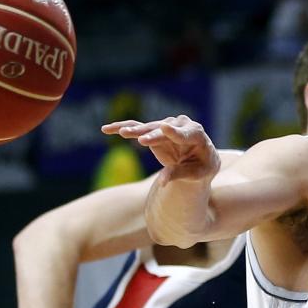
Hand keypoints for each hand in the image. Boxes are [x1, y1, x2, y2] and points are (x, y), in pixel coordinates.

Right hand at [102, 115, 219, 183]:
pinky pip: (136, 127)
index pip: (184, 133)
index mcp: (196, 134)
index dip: (174, 132)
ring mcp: (165, 126)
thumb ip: (179, 175)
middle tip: (141, 140)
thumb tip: (161, 182)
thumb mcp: (196, 174)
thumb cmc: (201, 167)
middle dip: (153, 135)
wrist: (199, 159)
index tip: (165, 127)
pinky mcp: (153, 131)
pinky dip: (122, 127)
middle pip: (163, 130)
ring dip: (135, 130)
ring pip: (148, 128)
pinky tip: (107, 129)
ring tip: (122, 133)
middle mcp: (180, 125)